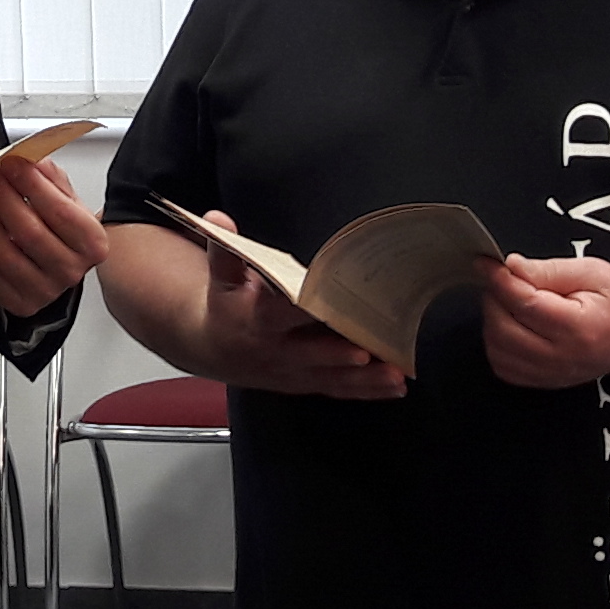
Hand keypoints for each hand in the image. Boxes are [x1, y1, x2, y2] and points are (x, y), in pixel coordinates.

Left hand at [0, 156, 108, 319]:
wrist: (60, 264)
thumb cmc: (64, 231)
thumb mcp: (66, 198)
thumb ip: (49, 176)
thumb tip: (30, 157)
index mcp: (92, 243)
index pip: (60, 211)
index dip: (31, 184)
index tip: (12, 164)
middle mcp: (72, 270)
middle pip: (29, 231)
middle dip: (5, 197)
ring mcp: (45, 291)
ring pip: (5, 253)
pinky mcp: (20, 303)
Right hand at [189, 209, 405, 400]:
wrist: (213, 348)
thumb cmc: (226, 305)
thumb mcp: (221, 277)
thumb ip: (225, 249)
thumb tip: (218, 217)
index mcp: (255, 321)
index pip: (278, 315)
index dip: (300, 312)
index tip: (323, 307)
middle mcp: (276, 351)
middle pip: (311, 354)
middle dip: (339, 356)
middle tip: (370, 353)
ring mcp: (292, 372)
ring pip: (330, 378)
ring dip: (364, 379)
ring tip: (396, 376)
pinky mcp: (305, 383)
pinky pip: (338, 389)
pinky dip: (367, 391)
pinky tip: (396, 388)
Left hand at [478, 253, 609, 387]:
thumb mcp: (590, 271)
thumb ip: (547, 270)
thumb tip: (511, 267)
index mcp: (580, 328)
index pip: (525, 304)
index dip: (499, 280)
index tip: (486, 263)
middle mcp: (565, 358)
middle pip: (504, 330)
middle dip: (494, 300)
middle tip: (502, 280)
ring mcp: (554, 375)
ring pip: (499, 352)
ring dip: (493, 322)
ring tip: (510, 302)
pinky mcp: (545, 382)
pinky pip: (505, 368)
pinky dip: (498, 345)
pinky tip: (512, 325)